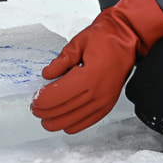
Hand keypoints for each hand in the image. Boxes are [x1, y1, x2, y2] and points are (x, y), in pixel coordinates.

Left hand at [30, 0, 162, 133]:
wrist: (128, 38)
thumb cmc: (105, 37)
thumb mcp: (77, 43)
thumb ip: (60, 61)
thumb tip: (47, 74)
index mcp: (89, 75)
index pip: (58, 95)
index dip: (42, 100)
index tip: (34, 99)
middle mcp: (98, 91)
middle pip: (64, 110)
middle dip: (45, 112)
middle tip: (35, 109)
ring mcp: (105, 100)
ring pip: (75, 120)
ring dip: (57, 122)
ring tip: (45, 119)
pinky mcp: (108, 104)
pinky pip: (89, 121)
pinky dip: (75, 125)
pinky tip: (64, 124)